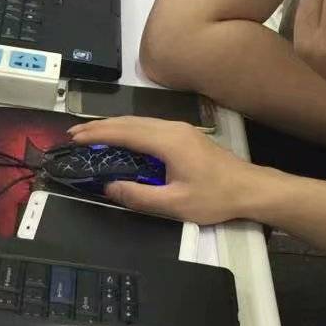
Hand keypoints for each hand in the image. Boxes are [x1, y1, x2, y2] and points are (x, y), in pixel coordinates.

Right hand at [64, 116, 265, 225]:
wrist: (250, 189)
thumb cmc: (215, 197)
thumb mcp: (174, 204)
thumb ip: (139, 196)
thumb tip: (110, 187)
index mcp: (168, 141)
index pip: (124, 132)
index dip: (96, 134)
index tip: (74, 138)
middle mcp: (172, 128)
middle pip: (129, 121)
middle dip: (100, 127)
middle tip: (75, 135)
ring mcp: (181, 129)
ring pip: (139, 121)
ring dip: (114, 127)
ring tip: (92, 135)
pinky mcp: (186, 135)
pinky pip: (150, 126)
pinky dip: (129, 130)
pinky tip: (122, 138)